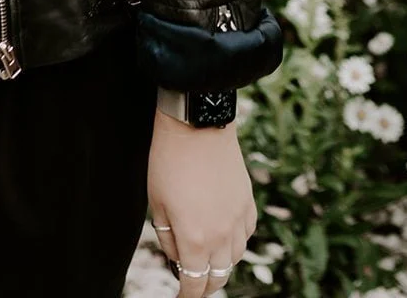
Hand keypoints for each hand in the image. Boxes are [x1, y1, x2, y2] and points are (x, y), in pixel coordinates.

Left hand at [147, 111, 256, 295]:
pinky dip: (236, 242)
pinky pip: (246, 234)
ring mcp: (238, 219)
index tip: (181, 297)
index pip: (194, 284)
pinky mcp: (249, 202)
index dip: (187, 296)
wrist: (196, 125)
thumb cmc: (169, 160)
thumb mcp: (157, 203)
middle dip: (204, 285)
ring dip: (221, 264)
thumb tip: (177, 256)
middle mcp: (222, 235)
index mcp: (195, 238)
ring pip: (235, 258)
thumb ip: (167, 238)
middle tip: (193, 283)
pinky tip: (225, 236)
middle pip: (218, 277)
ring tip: (207, 259)